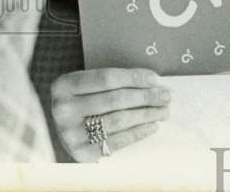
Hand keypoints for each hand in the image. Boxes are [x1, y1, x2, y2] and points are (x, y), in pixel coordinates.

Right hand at [51, 68, 170, 161]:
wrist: (63, 129)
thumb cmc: (82, 100)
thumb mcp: (89, 84)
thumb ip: (114, 81)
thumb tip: (153, 81)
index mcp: (65, 85)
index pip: (107, 78)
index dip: (134, 77)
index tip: (155, 79)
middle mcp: (63, 110)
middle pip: (115, 99)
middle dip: (146, 97)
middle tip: (166, 96)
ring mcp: (70, 133)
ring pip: (118, 120)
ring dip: (146, 115)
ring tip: (163, 111)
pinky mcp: (80, 153)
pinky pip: (116, 142)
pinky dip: (137, 133)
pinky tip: (152, 126)